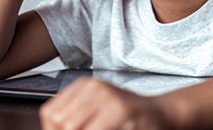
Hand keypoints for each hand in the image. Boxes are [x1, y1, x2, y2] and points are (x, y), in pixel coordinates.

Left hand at [39, 78, 172, 129]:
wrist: (161, 114)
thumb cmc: (129, 116)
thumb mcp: (97, 112)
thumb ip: (74, 118)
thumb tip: (53, 128)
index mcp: (84, 86)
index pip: (50, 113)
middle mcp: (94, 87)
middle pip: (61, 122)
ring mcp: (108, 97)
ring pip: (73, 127)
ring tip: (99, 129)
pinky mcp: (121, 110)